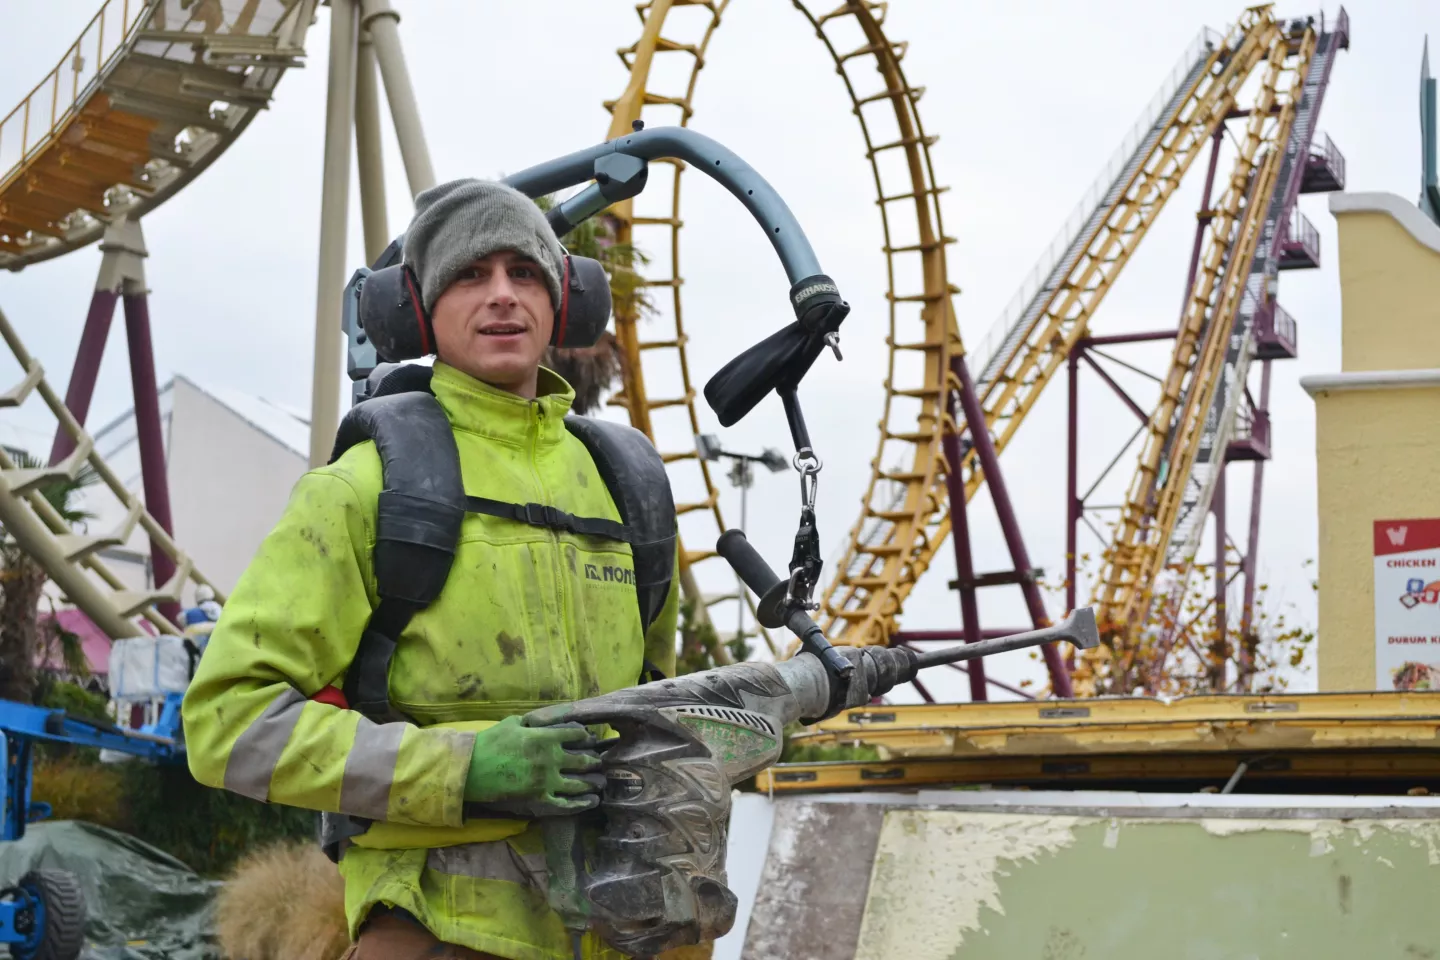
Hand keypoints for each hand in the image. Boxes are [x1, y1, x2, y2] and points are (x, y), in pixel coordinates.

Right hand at [463, 715, 603, 817]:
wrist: (472, 768)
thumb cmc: (490, 742)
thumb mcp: (513, 723)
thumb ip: (534, 722)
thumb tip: (545, 721)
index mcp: (545, 737)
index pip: (576, 734)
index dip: (585, 736)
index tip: (589, 739)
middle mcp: (550, 759)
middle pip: (583, 760)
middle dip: (594, 761)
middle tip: (600, 762)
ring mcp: (546, 780)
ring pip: (579, 783)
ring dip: (593, 782)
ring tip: (601, 782)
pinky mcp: (539, 798)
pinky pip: (566, 803)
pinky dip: (582, 803)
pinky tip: (592, 801)